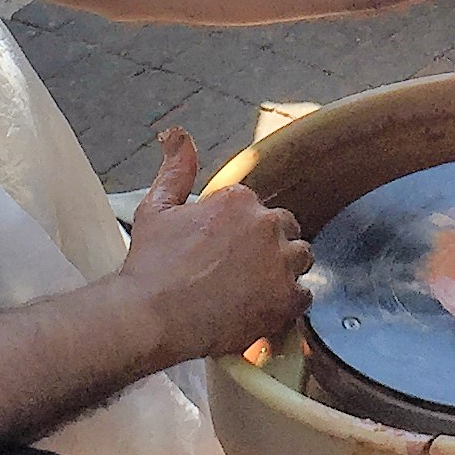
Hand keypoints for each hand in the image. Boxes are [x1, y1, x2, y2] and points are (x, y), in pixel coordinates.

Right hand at [121, 127, 311, 361]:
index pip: (257, 210)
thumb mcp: (157, 209)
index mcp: (239, 200)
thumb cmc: (151, 267)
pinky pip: (303, 297)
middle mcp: (265, 225)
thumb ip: (176, 170)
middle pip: (286, 230)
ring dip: (283, 273)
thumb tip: (179, 135)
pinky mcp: (286, 299)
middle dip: (269, 248)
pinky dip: (286, 305)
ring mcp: (279, 262)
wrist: (150, 319)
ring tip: (252, 293)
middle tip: (241, 273)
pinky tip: (260, 312)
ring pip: (300, 261)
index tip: (223, 253)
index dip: (241, 233)